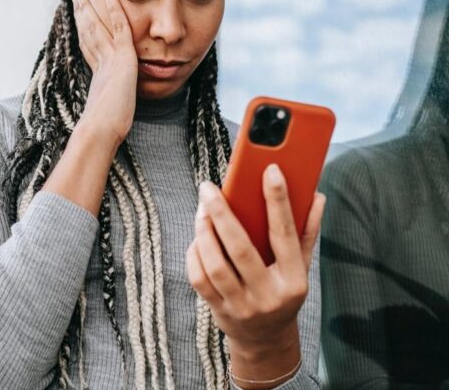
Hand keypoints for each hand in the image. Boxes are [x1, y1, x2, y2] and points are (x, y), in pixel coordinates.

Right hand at [72, 0, 137, 145]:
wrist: (102, 130)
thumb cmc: (105, 131)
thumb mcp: (109, 116)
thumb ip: (108, 111)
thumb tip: (102, 124)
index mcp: (97, 76)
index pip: (89, 47)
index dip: (84, 31)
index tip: (80, 20)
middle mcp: (99, 64)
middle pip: (87, 33)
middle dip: (82, 14)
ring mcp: (108, 59)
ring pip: (96, 26)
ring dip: (88, 7)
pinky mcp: (120, 57)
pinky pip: (119, 27)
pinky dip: (115, 9)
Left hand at [185, 164, 324, 360]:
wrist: (266, 341)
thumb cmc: (282, 292)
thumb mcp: (301, 266)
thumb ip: (307, 231)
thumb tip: (317, 195)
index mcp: (294, 279)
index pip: (285, 234)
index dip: (278, 200)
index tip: (270, 170)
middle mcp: (269, 295)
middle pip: (241, 249)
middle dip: (222, 214)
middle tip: (208, 187)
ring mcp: (242, 306)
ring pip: (216, 265)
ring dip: (203, 233)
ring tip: (201, 209)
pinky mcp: (219, 311)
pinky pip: (199, 279)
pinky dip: (195, 254)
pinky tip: (197, 238)